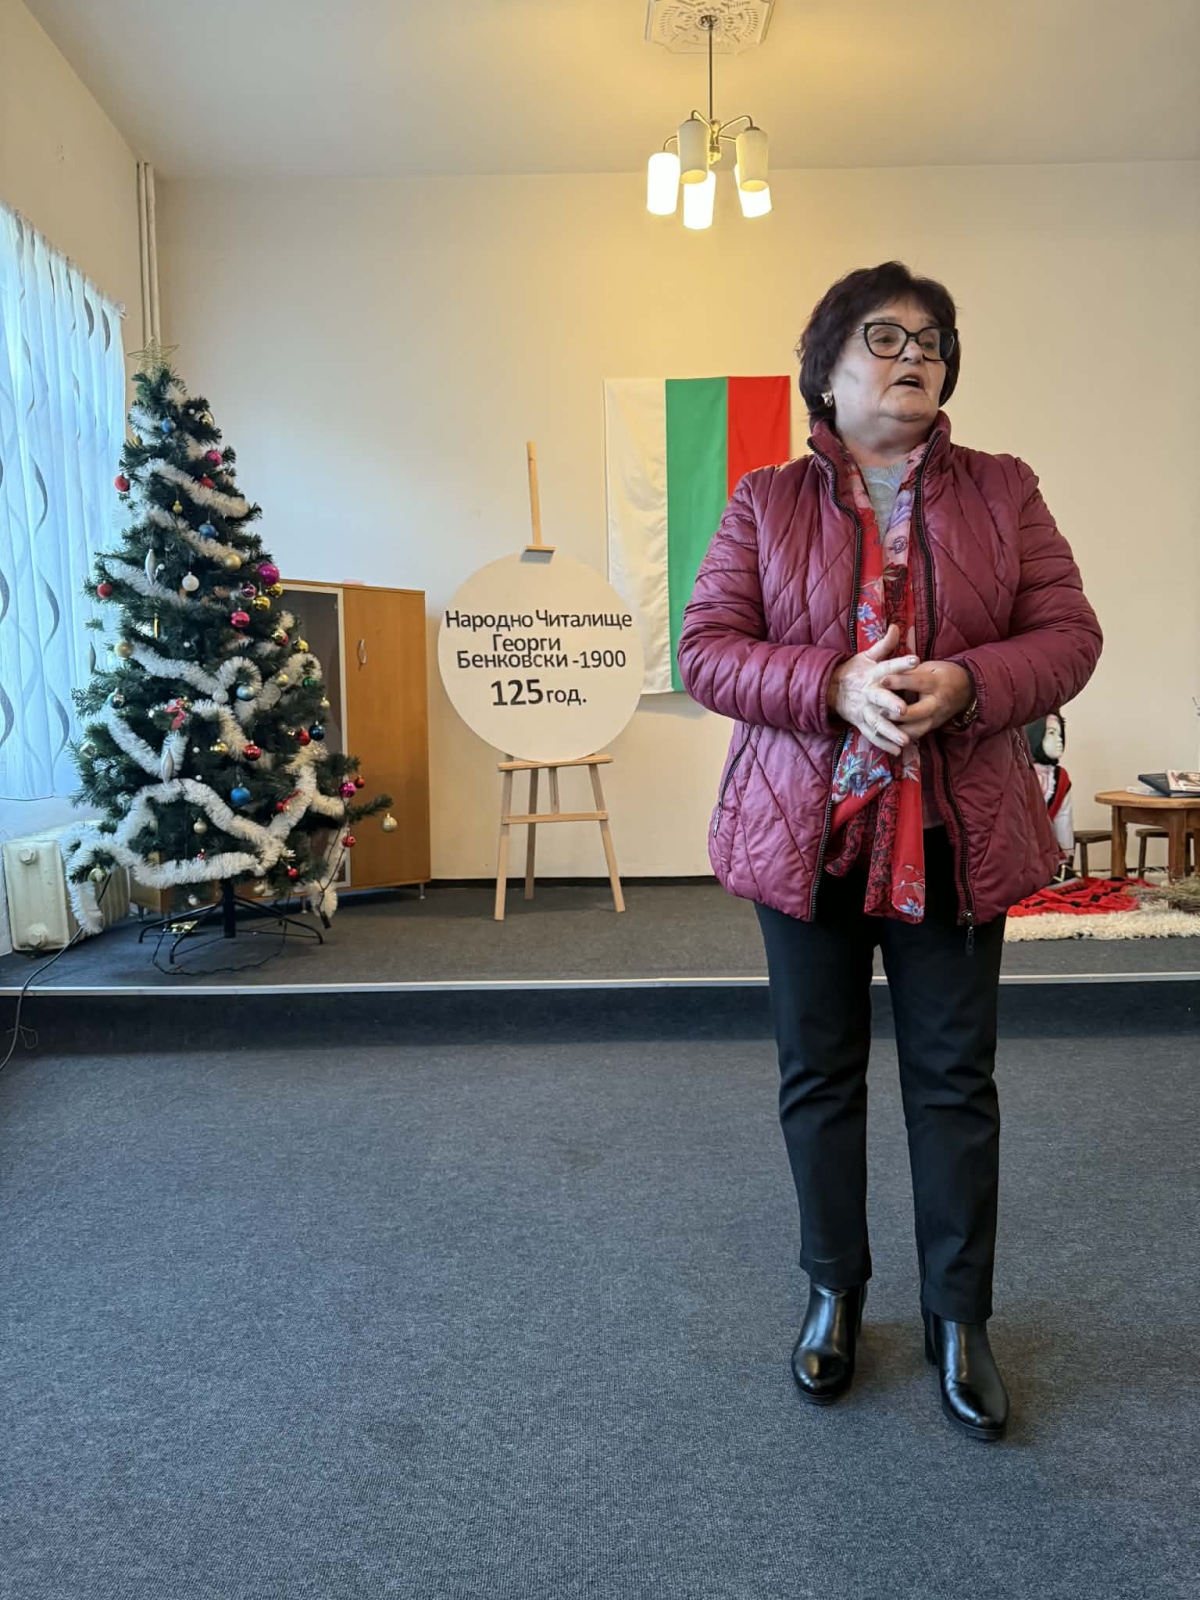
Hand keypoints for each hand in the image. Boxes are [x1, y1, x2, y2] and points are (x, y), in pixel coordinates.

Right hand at [827, 625, 918, 755]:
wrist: (831, 690)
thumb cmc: (855, 671)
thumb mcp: (866, 656)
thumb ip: (884, 645)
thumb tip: (897, 626)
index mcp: (871, 674)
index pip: (887, 667)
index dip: (901, 663)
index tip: (916, 660)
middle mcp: (868, 693)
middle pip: (880, 699)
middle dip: (890, 704)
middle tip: (904, 710)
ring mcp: (863, 710)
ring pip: (877, 722)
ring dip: (891, 732)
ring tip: (906, 740)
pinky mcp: (861, 723)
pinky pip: (872, 736)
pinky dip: (884, 744)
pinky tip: (898, 752)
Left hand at [877, 660, 972, 738]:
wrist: (965, 690)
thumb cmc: (942, 674)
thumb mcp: (929, 667)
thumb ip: (909, 672)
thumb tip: (886, 674)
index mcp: (936, 683)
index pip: (916, 682)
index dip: (899, 682)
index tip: (882, 681)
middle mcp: (936, 704)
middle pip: (916, 712)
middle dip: (897, 714)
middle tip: (880, 711)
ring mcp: (935, 719)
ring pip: (915, 730)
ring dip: (897, 730)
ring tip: (881, 727)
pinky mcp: (932, 728)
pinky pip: (916, 735)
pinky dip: (901, 736)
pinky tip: (887, 736)